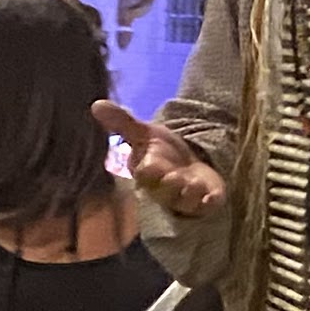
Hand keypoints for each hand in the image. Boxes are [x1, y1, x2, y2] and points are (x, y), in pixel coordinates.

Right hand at [94, 99, 224, 224]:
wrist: (187, 160)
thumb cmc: (161, 150)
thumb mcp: (144, 132)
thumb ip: (122, 122)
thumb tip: (96, 104)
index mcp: (148, 172)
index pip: (145, 174)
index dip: (148, 171)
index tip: (151, 165)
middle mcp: (165, 188)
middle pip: (165, 192)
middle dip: (170, 185)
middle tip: (175, 177)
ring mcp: (186, 197)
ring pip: (185, 201)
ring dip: (191, 194)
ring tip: (195, 185)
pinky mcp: (206, 200)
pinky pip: (207, 205)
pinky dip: (210, 202)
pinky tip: (213, 197)